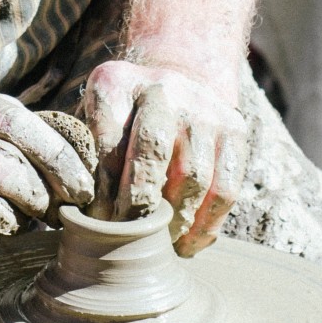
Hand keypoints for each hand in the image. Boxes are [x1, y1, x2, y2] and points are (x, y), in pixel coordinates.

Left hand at [81, 60, 247, 253]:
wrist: (178, 79)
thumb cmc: (124, 116)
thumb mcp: (96, 119)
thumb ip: (87, 155)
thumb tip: (87, 215)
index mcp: (117, 83)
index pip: (108, 139)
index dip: (103, 187)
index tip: (98, 220)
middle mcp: (163, 89)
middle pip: (153, 149)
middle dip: (138, 202)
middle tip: (128, 234)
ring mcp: (203, 108)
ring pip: (193, 175)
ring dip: (173, 219)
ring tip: (158, 243)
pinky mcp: (234, 130)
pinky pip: (225, 188)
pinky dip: (206, 223)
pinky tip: (187, 243)